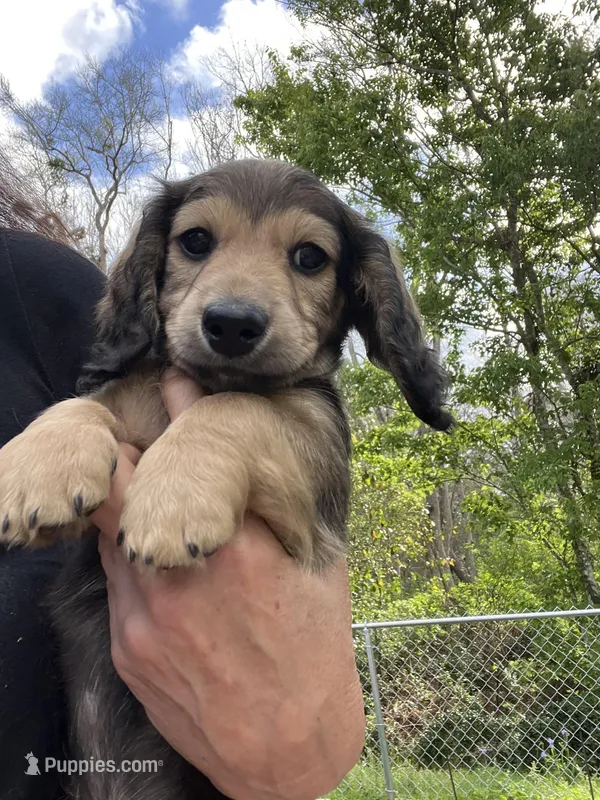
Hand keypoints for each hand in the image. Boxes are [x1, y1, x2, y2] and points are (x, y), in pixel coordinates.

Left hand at [91, 369, 364, 799]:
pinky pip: (115, 581)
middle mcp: (183, 576)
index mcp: (241, 549)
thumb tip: (256, 451)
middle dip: (130, 458)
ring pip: (112, 532)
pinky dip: (131, 560)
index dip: (171, 417)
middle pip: (124, 487)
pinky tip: (163, 571)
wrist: (285, 746)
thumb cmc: (312, 646)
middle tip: (147, 448)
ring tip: (159, 510)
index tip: (169, 385)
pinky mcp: (126, 646)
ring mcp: (146, 615)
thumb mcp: (313, 564)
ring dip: (130, 510)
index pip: (184, 458)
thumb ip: (275, 503)